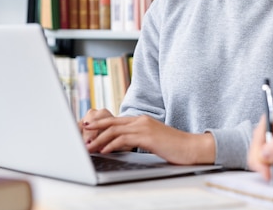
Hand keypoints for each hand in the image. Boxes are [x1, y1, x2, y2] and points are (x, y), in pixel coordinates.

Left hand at [82, 113, 215, 164]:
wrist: (191, 147)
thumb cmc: (173, 146)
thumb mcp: (151, 140)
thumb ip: (136, 139)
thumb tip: (119, 145)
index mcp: (141, 120)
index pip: (115, 120)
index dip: (99, 124)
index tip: (87, 129)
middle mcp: (141, 121)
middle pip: (111, 122)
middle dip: (94, 129)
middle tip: (81, 135)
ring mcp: (144, 127)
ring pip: (115, 130)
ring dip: (99, 139)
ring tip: (89, 147)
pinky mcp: (148, 136)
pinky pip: (124, 139)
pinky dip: (111, 144)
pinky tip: (105, 150)